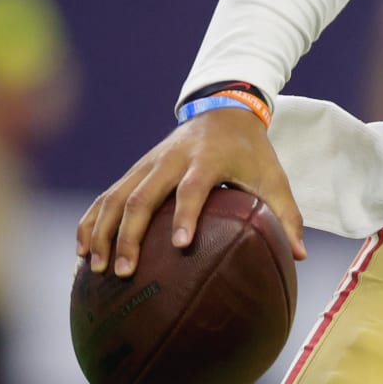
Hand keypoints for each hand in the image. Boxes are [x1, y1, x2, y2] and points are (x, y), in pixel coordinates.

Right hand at [76, 106, 305, 277]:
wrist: (223, 111)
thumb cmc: (252, 152)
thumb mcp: (274, 178)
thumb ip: (287, 215)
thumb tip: (300, 256)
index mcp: (206, 160)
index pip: (193, 188)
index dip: (187, 214)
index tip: (182, 245)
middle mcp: (170, 161)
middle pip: (142, 196)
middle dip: (130, 236)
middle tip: (125, 273)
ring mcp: (147, 165)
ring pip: (116, 198)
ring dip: (102, 232)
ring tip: (96, 269)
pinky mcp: (134, 170)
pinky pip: (105, 197)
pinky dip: (91, 222)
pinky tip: (82, 252)